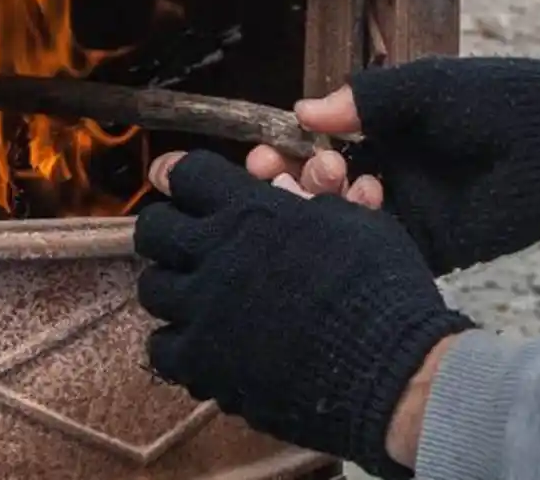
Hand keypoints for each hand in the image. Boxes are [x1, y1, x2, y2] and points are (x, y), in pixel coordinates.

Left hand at [134, 150, 473, 478]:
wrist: (386, 365)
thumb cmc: (381, 285)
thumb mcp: (355, 222)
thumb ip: (308, 205)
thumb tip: (283, 191)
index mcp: (254, 212)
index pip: (191, 175)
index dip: (185, 173)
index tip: (181, 178)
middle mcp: (216, 254)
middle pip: (156, 228)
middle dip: (170, 228)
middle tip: (189, 239)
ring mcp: (202, 310)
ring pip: (153, 286)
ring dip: (173, 283)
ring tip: (197, 293)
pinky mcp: (201, 362)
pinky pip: (162, 347)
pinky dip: (178, 340)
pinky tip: (203, 340)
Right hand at [249, 57, 539, 273]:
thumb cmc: (499, 100)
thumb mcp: (428, 88)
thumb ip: (369, 99)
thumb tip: (302, 111)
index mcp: (385, 130)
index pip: (320, 144)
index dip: (288, 149)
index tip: (263, 150)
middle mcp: (388, 171)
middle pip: (321, 185)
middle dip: (294, 180)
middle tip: (280, 172)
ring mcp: (407, 210)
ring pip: (344, 218)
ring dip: (322, 205)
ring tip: (326, 182)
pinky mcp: (428, 245)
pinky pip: (381, 245)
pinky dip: (359, 234)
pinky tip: (355, 212)